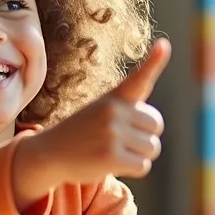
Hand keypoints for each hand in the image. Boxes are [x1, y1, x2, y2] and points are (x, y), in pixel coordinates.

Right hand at [13, 38, 169, 207]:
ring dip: (138, 155)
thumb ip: (129, 109)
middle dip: (144, 137)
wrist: (50, 152)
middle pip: (156, 126)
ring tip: (114, 152)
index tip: (164, 45)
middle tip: (120, 140)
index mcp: (113, 98)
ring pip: (152, 148)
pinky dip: (132, 169)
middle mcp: (114, 111)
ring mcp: (112, 134)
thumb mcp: (102, 111)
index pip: (139, 78)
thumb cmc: (82, 132)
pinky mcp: (111, 157)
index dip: (155, 61)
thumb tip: (152, 111)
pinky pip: (143, 166)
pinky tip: (112, 164)